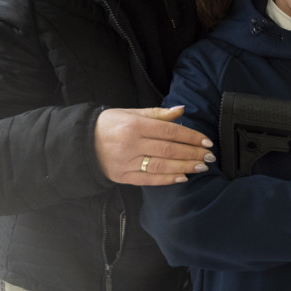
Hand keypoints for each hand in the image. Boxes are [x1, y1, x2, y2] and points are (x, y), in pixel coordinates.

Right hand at [94, 106, 214, 185]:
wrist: (80, 143)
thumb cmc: (109, 124)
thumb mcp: (131, 113)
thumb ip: (158, 114)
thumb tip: (182, 110)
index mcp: (134, 125)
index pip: (169, 131)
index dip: (190, 137)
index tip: (206, 142)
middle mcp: (131, 144)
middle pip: (168, 150)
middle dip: (192, 154)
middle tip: (209, 157)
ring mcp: (126, 162)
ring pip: (161, 166)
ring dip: (184, 167)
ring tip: (201, 167)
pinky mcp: (123, 176)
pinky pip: (149, 179)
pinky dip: (167, 179)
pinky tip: (182, 177)